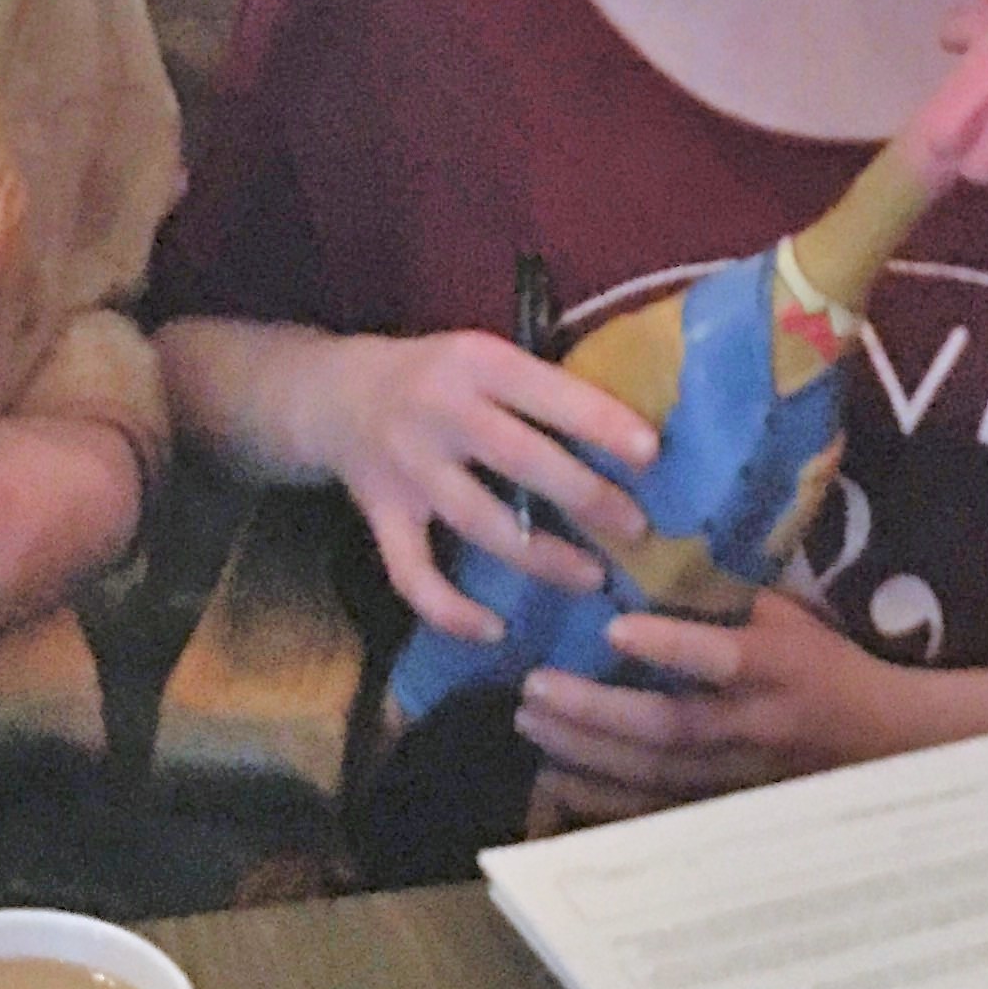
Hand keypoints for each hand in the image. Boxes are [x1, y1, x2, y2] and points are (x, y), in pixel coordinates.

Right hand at [319, 331, 656, 647]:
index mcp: (476, 362)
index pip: (546, 391)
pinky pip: (413, 573)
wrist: (334, 394)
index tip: (652, 453)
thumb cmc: (438, 376)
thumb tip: (634, 436)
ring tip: (591, 578)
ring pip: (478, 521)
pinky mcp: (381, 514)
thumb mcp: (484, 357)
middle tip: (637, 529)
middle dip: (584, 496)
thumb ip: (540, 389)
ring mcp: (407, 467)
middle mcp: (439, 411)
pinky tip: (494, 631)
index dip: (599, 422)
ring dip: (540, 557)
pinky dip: (451, 609)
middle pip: (518, 459)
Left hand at [514, 584, 927, 822]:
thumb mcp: (793, 618)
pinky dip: (604, 799)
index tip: (613, 627)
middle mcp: (758, 727)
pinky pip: (657, 812)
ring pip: (656, 775)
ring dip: (587, 751)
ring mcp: (742, 778)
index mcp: (779, 667)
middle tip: (534, 685)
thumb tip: (650, 559)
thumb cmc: (827, 665)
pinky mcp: (728, 809)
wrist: (888, 744)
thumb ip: (730, 599)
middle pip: (672, 727)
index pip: (725, 658)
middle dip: (598, 710)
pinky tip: (555, 779)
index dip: (671, 646)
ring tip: (531, 721)